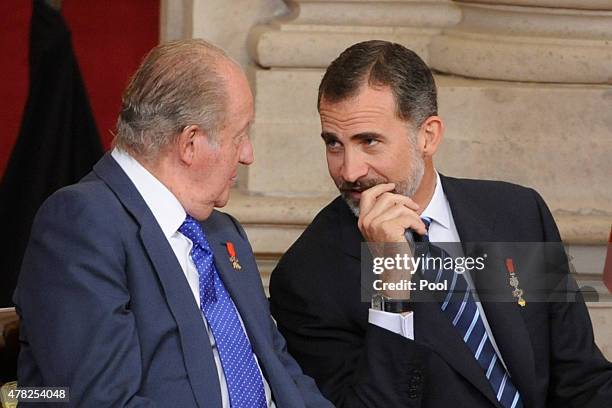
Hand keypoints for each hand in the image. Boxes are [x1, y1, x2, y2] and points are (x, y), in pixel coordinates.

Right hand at [358, 183, 425, 298]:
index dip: (381, 188)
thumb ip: (382, 216)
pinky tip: (420, 231)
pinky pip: (407, 217)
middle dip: (405, 200)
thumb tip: (395, 199)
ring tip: (418, 225)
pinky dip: (418, 223)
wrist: (393, 273)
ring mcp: (375, 224)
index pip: (367, 195)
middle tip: (415, 208)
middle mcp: (366, 221)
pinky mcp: (388, 229)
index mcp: (363, 221)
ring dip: (414, 215)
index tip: (392, 186)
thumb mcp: (382, 232)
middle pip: (387, 197)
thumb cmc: (391, 254)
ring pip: (399, 207)